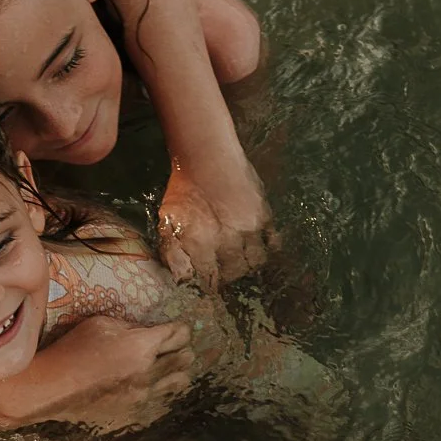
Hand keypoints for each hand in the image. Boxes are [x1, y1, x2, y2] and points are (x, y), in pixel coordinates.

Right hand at [64, 316, 194, 428]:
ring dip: (176, 371)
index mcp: (142, 347)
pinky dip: (161, 390)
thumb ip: (130, 326)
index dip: (181, 329)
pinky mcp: (135, 412)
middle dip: (182, 348)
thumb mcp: (102, 324)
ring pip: (180, 383)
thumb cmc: (73, 349)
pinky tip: (149, 384)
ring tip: (165, 366)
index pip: (179, 335)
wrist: (54, 387)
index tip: (178, 328)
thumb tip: (145, 331)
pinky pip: (162, 400)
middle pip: (185, 358)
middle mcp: (149, 373)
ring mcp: (143, 396)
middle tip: (172, 345)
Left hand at [158, 161, 274, 288]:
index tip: (208, 283)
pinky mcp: (264, 215)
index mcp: (203, 245)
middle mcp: (229, 241)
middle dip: (227, 276)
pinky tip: (257, 246)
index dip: (209, 283)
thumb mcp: (167, 220)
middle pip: (234, 273)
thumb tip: (181, 279)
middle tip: (222, 273)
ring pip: (255, 261)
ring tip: (239, 260)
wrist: (206, 157)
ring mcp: (250, 229)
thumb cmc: (183, 189)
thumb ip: (172, 253)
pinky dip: (267, 248)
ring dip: (247, 265)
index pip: (211, 279)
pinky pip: (273, 241)